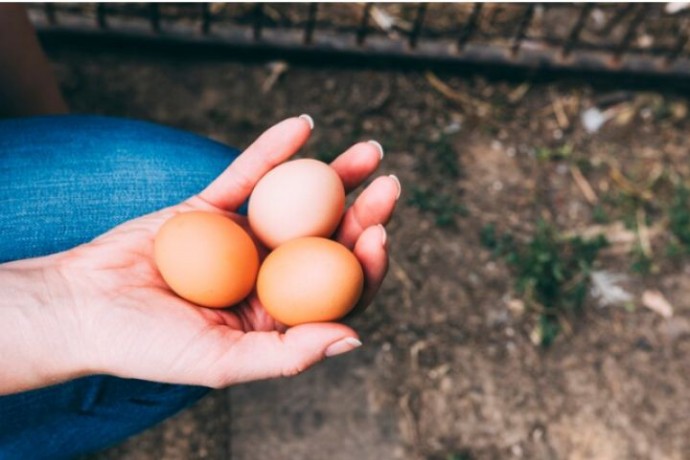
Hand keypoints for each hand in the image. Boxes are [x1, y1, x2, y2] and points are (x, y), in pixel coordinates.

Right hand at [0, 117, 398, 392]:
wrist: (81, 307)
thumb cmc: (146, 345)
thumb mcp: (221, 361)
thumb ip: (287, 354)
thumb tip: (355, 337)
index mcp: (277, 316)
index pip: (337, 291)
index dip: (365, 264)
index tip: (377, 235)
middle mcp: (268, 276)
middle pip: (328, 242)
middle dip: (364, 213)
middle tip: (389, 186)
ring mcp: (242, 239)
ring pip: (299, 204)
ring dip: (335, 175)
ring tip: (368, 151)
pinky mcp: (212, 207)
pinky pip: (248, 174)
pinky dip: (274, 150)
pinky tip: (304, 126)